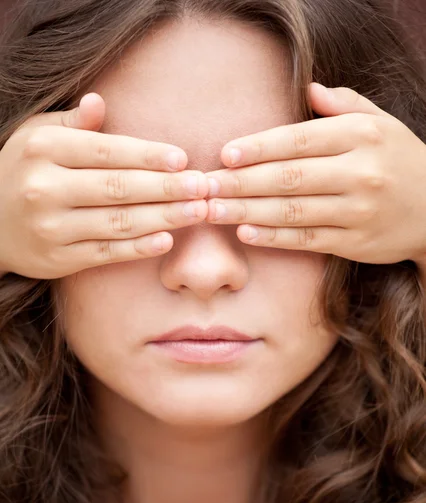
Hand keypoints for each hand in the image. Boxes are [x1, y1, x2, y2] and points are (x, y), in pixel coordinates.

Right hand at [0, 93, 208, 278]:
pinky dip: (138, 248)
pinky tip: (166, 241)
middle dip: (166, 188)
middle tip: (203, 187)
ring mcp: (52, 227)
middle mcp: (46, 188)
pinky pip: (106, 254)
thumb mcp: (37, 136)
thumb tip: (99, 102)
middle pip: (118, 188)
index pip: (106, 151)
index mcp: (44, 150)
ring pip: (118, 222)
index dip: (148, 155)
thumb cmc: (23, 170)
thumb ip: (73, 124)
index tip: (182, 159)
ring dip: (163, 218)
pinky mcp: (60, 259)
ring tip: (197, 212)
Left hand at [204, 83, 425, 264]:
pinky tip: (245, 233)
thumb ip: (344, 106)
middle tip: (205, 186)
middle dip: (241, 182)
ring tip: (212, 211)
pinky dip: (274, 237)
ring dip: (247, 211)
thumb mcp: (381, 123)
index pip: (300, 140)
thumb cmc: (399, 161)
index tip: (225, 154)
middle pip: (289, 177)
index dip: (259, 147)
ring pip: (293, 211)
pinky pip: (307, 240)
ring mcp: (357, 210)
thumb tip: (307, 90)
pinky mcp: (354, 242)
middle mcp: (360, 172)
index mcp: (361, 136)